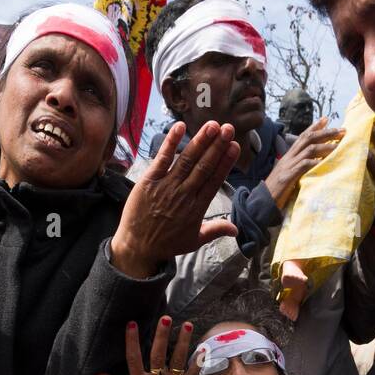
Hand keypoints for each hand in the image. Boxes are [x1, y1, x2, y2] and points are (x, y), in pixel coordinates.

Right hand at [96, 317, 198, 374]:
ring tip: (188, 325)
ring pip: (179, 360)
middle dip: (162, 334)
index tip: (132, 323)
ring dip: (183, 342)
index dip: (132, 339)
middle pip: (159, 353)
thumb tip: (98, 374)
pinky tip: (202, 349)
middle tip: (166, 318)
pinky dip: (197, 363)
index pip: (133, 357)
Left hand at [111, 121, 239, 278]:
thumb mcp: (194, 241)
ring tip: (212, 126)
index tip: (234, 146)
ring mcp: (167, 187)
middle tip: (228, 128)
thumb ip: (215, 230)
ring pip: (186, 160)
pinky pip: (162, 159)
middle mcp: (184, 195)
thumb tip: (236, 229)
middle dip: (217, 146)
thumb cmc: (167, 244)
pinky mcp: (149, 181)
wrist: (138, 248)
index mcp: (197, 208)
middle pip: (204, 167)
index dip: (225, 162)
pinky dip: (171, 142)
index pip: (214, 180)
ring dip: (200, 141)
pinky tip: (180, 127)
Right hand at [264, 118, 345, 210]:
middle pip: (309, 138)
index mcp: (289, 156)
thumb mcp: (288, 174)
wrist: (262, 201)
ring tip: (338, 145)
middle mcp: (289, 157)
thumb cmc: (277, 190)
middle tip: (341, 130)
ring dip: (325, 146)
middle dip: (326, 133)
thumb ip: (297, 166)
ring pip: (309, 150)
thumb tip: (312, 163)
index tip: (327, 119)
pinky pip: (303, 166)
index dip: (314, 126)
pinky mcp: (288, 176)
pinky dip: (314, 163)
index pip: (303, 136)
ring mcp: (289, 166)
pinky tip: (324, 162)